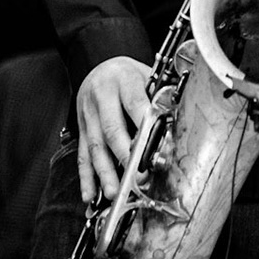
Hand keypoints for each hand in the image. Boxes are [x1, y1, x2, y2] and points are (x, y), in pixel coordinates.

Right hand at [76, 55, 152, 204]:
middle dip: (124, 155)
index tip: (153, 146)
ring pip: (95, 146)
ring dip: (104, 172)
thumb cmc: (128, 74)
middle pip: (112, 129)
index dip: (144, 126)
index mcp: (123, 80)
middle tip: (136, 176)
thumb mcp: (146, 74)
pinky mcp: (81, 130)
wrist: (98, 65)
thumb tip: (177, 120)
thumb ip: (158, 96)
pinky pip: (82, 155)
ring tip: (114, 191)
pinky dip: (85, 177)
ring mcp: (88, 115)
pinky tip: (89, 193)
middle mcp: (102, 97)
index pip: (135, 103)